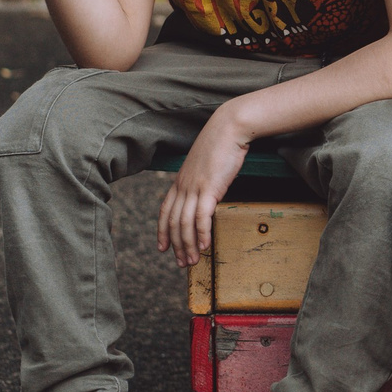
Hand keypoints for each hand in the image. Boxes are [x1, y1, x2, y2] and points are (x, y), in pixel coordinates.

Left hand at [158, 106, 256, 268]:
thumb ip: (202, 179)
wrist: (229, 128)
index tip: (162, 248)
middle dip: (176, 245)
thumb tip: (207, 191)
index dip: (162, 231)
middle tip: (182, 263)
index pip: (165, 211)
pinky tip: (205, 245)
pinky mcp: (210, 188)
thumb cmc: (222, 143)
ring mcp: (195, 187)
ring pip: (185, 223)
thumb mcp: (206, 164)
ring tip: (192, 260)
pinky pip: (202, 216)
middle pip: (173, 222)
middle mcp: (183, 186)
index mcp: (180, 181)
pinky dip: (202, 233)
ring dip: (188, 245)